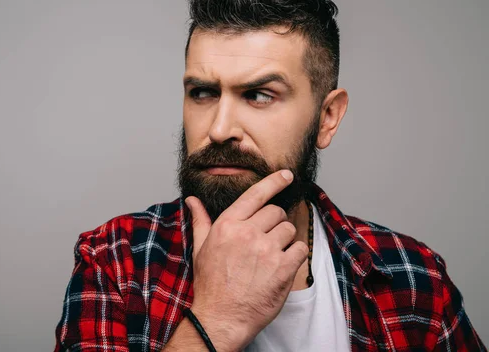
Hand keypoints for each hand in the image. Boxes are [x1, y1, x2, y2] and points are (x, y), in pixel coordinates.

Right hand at [186, 170, 308, 350]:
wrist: (222, 316)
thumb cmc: (211, 283)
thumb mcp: (201, 248)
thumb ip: (200, 221)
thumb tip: (192, 200)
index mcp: (227, 225)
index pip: (255, 194)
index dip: (274, 181)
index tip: (287, 175)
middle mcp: (247, 233)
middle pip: (275, 212)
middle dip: (274, 223)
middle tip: (264, 240)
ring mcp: (266, 250)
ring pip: (288, 229)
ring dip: (283, 240)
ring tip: (270, 257)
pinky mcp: (282, 268)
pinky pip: (299, 249)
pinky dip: (294, 256)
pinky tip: (280, 266)